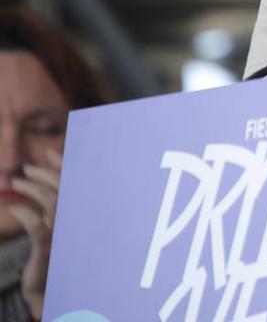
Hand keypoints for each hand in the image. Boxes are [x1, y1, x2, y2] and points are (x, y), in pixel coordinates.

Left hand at [6, 150, 61, 320]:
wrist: (48, 287)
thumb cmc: (53, 257)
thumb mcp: (55, 229)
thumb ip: (55, 206)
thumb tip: (46, 178)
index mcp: (80, 216)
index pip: (74, 185)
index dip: (64, 167)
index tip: (52, 152)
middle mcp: (76, 223)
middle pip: (63, 190)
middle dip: (44, 174)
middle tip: (27, 168)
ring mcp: (64, 235)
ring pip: (51, 202)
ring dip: (32, 188)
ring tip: (16, 182)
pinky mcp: (48, 247)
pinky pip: (37, 225)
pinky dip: (24, 212)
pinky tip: (13, 206)